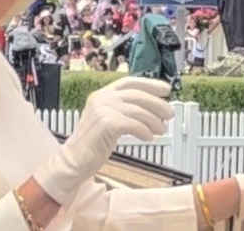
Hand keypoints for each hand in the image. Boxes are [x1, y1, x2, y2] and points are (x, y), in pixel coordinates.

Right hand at [34, 77, 173, 205]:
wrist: (73, 161)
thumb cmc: (93, 143)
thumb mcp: (109, 120)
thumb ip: (124, 111)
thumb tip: (154, 108)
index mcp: (101, 94)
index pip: (129, 82)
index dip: (150, 84)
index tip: (166, 90)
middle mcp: (101, 99)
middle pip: (137, 95)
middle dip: (157, 104)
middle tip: (169, 114)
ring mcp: (102, 111)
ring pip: (137, 110)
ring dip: (154, 120)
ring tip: (161, 130)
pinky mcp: (105, 124)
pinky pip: (132, 124)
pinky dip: (144, 130)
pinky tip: (148, 137)